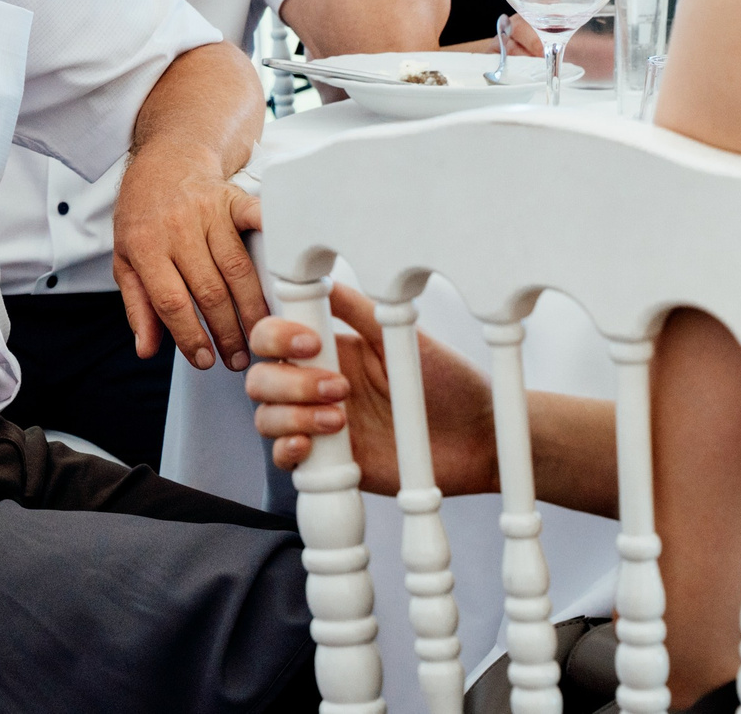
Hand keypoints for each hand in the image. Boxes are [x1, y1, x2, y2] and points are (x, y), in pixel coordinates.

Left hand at [114, 156, 268, 371]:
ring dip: (252, 307)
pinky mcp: (233, 198)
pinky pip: (257, 221)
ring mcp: (208, 211)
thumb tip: (146, 349)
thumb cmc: (144, 213)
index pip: (171, 301)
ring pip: (236, 267)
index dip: (190, 335)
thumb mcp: (125, 259)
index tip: (204, 360)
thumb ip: (137, 305)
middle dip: (227, 331)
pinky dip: (274, 242)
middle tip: (239, 357)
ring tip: (260, 334)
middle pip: (208, 289)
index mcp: (146, 245)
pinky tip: (285, 270)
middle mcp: (177, 227)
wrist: (165, 160)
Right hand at [245, 281, 497, 493]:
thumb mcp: (403, 339)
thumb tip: (321, 277)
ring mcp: (320, 425)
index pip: (273, 337)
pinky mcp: (330, 464)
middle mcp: (316, 386)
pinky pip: (284, 458)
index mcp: (330, 351)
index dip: (277, 337)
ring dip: (291, 417)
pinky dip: (288, 450)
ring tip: (339, 420)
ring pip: (266, 417)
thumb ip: (359, 311)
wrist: (479, 437)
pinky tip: (314, 445)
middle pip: (261, 379)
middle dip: (288, 382)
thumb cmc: (450, 384)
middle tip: (339, 388)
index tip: (312, 344)